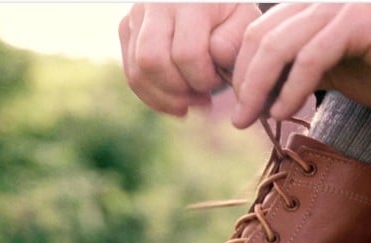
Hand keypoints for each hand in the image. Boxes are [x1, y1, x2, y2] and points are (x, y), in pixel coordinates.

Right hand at [119, 2, 260, 115]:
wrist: (206, 0)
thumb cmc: (230, 14)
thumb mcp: (244, 22)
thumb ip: (234, 42)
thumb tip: (214, 56)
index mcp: (191, 2)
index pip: (186, 54)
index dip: (203, 79)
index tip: (218, 81)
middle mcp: (157, 4)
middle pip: (152, 61)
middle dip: (179, 91)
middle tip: (202, 97)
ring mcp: (137, 15)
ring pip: (137, 71)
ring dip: (165, 98)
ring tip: (189, 103)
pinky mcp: (126, 29)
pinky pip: (131, 74)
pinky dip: (152, 96)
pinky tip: (175, 101)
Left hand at [230, 3, 370, 127]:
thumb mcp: (332, 72)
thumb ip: (297, 74)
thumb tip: (260, 97)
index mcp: (308, 10)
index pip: (256, 34)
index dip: (240, 71)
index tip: (239, 107)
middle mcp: (318, 1)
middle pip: (259, 37)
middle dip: (243, 82)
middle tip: (238, 119)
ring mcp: (338, 8)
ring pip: (278, 45)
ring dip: (259, 88)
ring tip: (253, 119)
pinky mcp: (358, 22)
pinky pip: (311, 57)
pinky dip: (293, 88)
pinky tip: (286, 112)